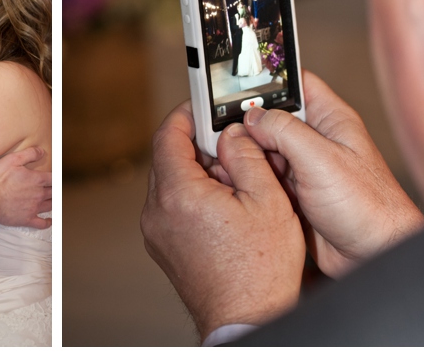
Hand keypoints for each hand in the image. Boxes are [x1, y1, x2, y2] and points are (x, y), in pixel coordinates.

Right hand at [0, 148, 51, 228]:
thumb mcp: (13, 159)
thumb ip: (29, 154)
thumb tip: (42, 151)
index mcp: (36, 180)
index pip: (53, 178)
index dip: (55, 177)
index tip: (56, 177)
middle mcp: (38, 194)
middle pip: (53, 192)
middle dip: (55, 190)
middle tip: (55, 189)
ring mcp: (34, 208)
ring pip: (50, 205)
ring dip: (53, 202)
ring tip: (53, 201)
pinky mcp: (27, 219)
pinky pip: (42, 223)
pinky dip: (47, 222)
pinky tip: (49, 220)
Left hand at [141, 101, 304, 341]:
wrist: (245, 318)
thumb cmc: (259, 271)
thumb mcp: (267, 201)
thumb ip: (246, 156)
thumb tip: (232, 134)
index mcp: (178, 193)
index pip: (168, 135)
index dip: (186, 115)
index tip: (201, 107)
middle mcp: (157, 211)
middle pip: (167, 158)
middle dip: (197, 145)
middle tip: (228, 143)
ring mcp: (156, 231)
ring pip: (169, 182)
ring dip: (196, 171)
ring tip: (233, 180)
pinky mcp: (162, 245)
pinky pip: (170, 206)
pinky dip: (191, 195)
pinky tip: (223, 204)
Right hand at [243, 70, 423, 277]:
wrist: (374, 255)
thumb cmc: (369, 207)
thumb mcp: (322, 160)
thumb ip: (285, 131)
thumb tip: (252, 116)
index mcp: (330, 120)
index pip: (296, 83)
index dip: (268, 80)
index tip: (236, 83)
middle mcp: (315, 140)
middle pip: (271, 117)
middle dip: (246, 121)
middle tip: (219, 124)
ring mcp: (303, 166)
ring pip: (262, 147)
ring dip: (244, 151)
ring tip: (224, 152)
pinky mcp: (292, 191)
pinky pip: (262, 174)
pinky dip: (247, 174)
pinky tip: (233, 176)